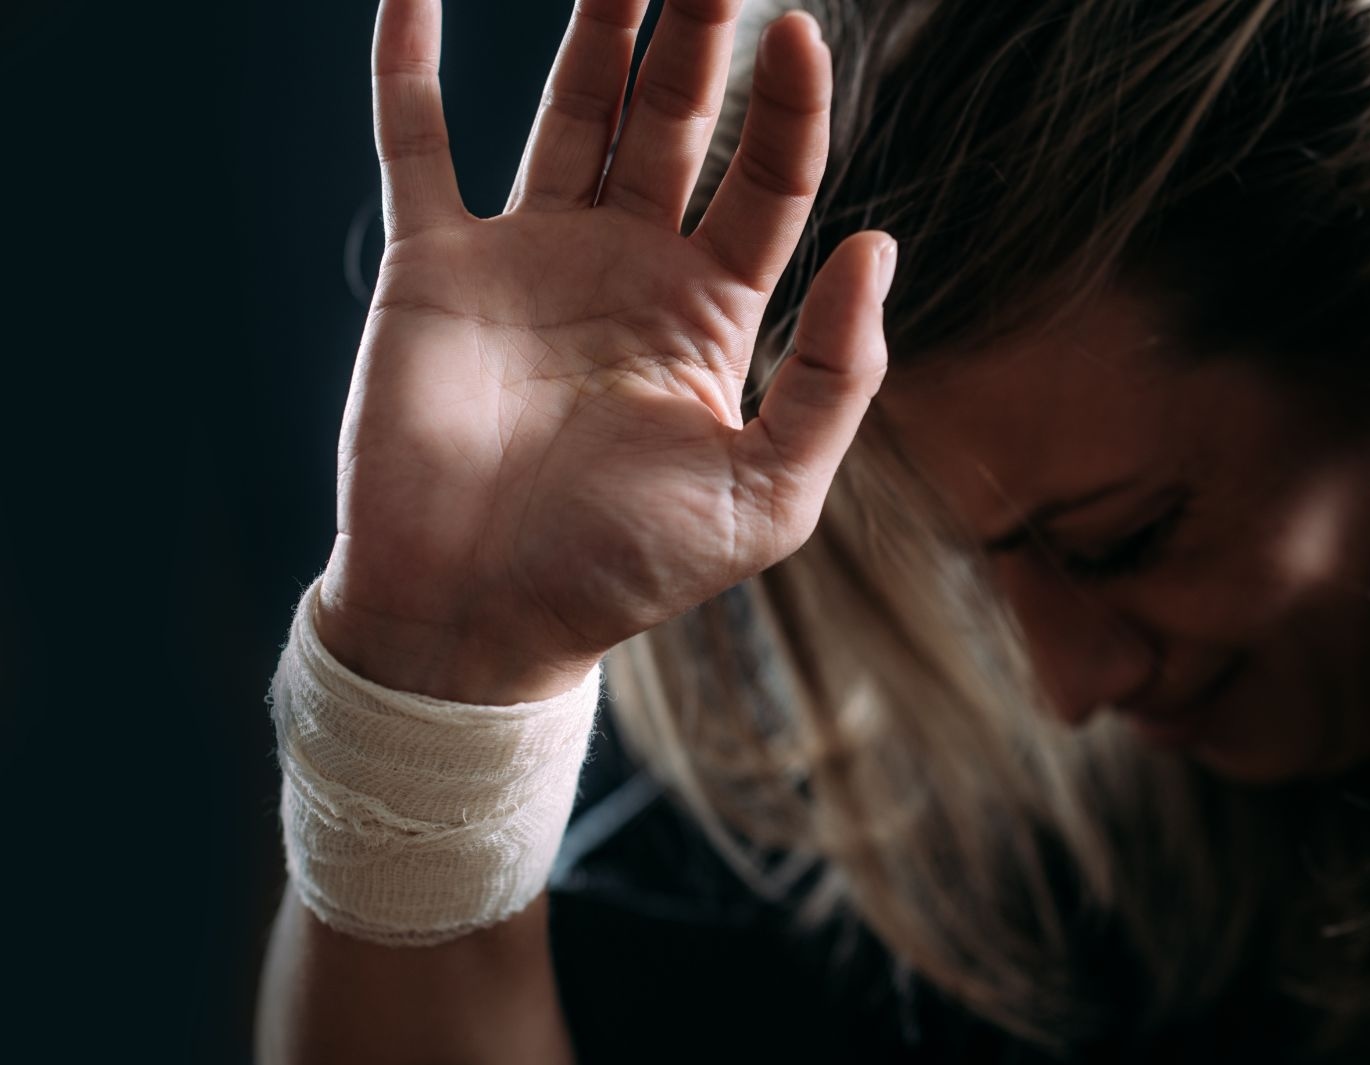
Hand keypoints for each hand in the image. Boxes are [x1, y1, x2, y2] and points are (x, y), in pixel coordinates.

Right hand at [319, 0, 893, 701]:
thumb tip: (881, 246)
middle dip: (698, 32)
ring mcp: (531, 255)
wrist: (479, 620)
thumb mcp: (770, 497)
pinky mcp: (436, 265)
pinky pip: (419, 143)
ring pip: (571, 108)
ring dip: (594, 22)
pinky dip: (409, 65)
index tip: (801, 27)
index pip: (767, 180)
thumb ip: (836, 381)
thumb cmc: (626, 573)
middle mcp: (629, 265)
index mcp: (713, 312)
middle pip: (677, 118)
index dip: (789, 105)